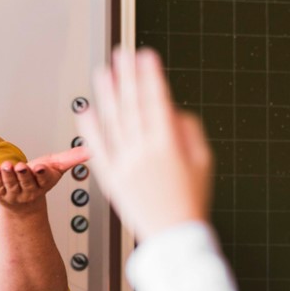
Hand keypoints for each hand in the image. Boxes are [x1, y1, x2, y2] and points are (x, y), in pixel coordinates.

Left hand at [0, 147, 91, 210]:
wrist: (22, 202)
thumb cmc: (39, 179)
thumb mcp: (56, 166)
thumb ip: (71, 158)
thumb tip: (90, 151)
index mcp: (43, 183)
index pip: (44, 180)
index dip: (42, 174)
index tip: (41, 167)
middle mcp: (29, 191)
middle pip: (26, 182)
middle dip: (23, 174)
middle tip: (20, 166)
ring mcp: (14, 193)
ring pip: (11, 184)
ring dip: (8, 175)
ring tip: (7, 165)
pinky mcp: (0, 192)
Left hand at [78, 47, 213, 241]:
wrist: (174, 237)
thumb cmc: (192, 201)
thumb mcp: (204, 162)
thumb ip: (190, 131)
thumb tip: (173, 111)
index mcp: (169, 146)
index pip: (157, 102)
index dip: (150, 77)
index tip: (146, 55)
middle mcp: (144, 152)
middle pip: (133, 106)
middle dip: (128, 76)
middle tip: (121, 54)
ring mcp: (125, 165)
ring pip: (113, 122)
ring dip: (108, 94)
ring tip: (103, 72)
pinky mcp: (112, 178)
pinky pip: (98, 149)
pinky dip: (90, 129)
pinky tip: (85, 110)